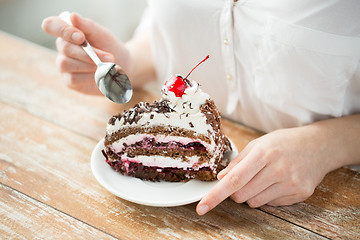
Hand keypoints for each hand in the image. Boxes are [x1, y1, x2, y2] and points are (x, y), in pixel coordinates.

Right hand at [42, 12, 130, 94]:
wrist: (122, 67)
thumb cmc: (110, 47)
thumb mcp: (102, 34)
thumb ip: (87, 26)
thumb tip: (72, 16)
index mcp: (67, 33)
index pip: (51, 25)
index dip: (62, 30)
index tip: (81, 37)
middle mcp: (62, 49)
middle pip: (65, 48)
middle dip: (88, 53)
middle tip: (109, 57)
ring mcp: (64, 65)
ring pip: (66, 64)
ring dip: (89, 65)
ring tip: (105, 66)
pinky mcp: (69, 81)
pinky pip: (72, 78)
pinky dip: (89, 77)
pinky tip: (99, 75)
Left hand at [196, 125, 340, 214]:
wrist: (319, 146)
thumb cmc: (284, 142)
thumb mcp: (259, 143)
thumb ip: (238, 161)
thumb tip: (221, 178)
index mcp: (263, 154)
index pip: (234, 180)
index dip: (215, 195)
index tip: (202, 207)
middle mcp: (277, 170)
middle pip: (241, 195)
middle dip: (236, 191)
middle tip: (246, 178)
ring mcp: (290, 184)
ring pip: (254, 202)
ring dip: (251, 194)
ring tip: (264, 178)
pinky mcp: (299, 194)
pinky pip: (271, 204)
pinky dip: (267, 196)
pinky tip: (277, 182)